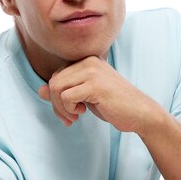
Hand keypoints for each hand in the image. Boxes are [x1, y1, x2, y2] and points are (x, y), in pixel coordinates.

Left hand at [38, 56, 156, 132]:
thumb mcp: (85, 97)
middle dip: (56, 104)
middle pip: (54, 81)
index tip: (67, 112)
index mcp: (87, 60)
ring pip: (57, 87)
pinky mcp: (95, 85)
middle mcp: (89, 61)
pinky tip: (83, 113)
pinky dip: (69, 109)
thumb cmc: (114, 105)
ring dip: (61, 108)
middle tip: (69, 118)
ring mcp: (92, 72)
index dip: (56, 96)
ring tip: (74, 116)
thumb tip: (40, 91)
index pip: (57, 75)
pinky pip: (66, 96)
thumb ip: (64, 92)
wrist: (140, 113)